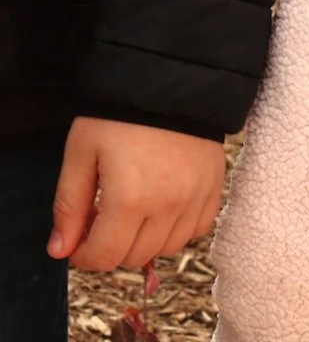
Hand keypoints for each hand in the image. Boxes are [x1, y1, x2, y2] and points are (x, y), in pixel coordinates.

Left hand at [49, 118, 225, 270]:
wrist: (171, 85)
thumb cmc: (120, 116)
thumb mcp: (81, 154)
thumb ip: (69, 205)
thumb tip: (61, 249)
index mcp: (129, 200)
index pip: (105, 256)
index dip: (84, 256)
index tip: (77, 243)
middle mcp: (168, 207)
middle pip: (135, 257)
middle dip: (111, 248)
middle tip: (102, 222)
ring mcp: (195, 201)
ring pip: (167, 249)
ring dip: (145, 242)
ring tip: (133, 214)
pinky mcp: (214, 191)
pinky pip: (196, 230)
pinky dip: (177, 230)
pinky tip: (162, 210)